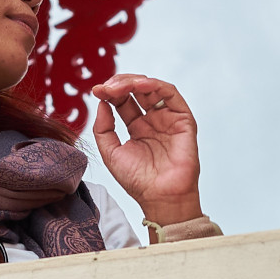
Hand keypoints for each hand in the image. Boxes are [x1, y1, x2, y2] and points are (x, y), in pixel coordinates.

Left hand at [91, 74, 202, 224]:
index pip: (123, 102)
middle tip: (106, 87)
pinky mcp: (182, 119)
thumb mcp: (111, 153)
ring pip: (152, 88)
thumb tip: (101, 103)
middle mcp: (153, 121)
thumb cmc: (138, 180)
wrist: (160, 196)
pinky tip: (139, 86)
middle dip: (120, 84)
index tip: (96, 91)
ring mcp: (168, 118)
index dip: (110, 93)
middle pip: (136, 91)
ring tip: (118, 86)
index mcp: (137, 129)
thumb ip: (103, 128)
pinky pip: (170, 94)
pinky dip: (155, 85)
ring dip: (134, 82)